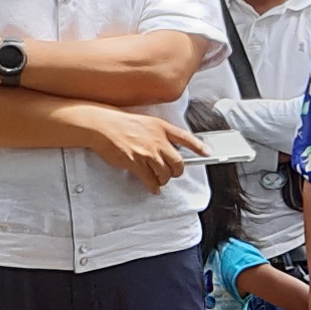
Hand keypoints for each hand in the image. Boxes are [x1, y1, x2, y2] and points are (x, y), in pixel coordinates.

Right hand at [78, 110, 195, 191]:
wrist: (101, 125)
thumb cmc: (119, 122)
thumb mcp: (144, 121)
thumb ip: (157, 133)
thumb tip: (165, 147)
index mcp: (161, 127)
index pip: (185, 137)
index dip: (198, 146)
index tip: (208, 152)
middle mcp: (157, 140)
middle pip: (178, 162)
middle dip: (177, 172)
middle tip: (173, 174)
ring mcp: (147, 152)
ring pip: (165, 173)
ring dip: (164, 180)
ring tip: (160, 180)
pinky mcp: (136, 163)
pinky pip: (150, 180)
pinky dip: (153, 187)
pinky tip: (153, 188)